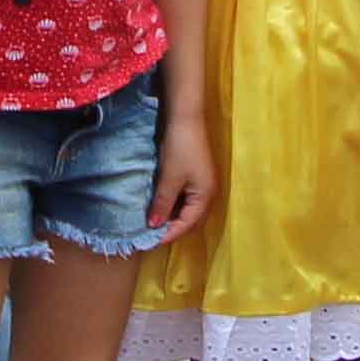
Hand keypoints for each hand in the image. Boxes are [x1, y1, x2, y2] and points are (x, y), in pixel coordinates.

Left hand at [147, 117, 214, 237]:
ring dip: (173, 217)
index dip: (170, 234)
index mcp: (205, 196)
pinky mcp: (197, 176)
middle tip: (152, 235)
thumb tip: (154, 225)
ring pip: (189, 209)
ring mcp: (204, 184)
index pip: (188, 224)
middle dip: (173, 228)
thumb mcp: (169, 178)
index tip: (150, 241)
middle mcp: (208, 193)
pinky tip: (161, 205)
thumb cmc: (179, 149)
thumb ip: (162, 204)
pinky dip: (174, 205)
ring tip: (154, 222)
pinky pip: (187, 199)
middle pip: (191, 220)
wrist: (185, 119)